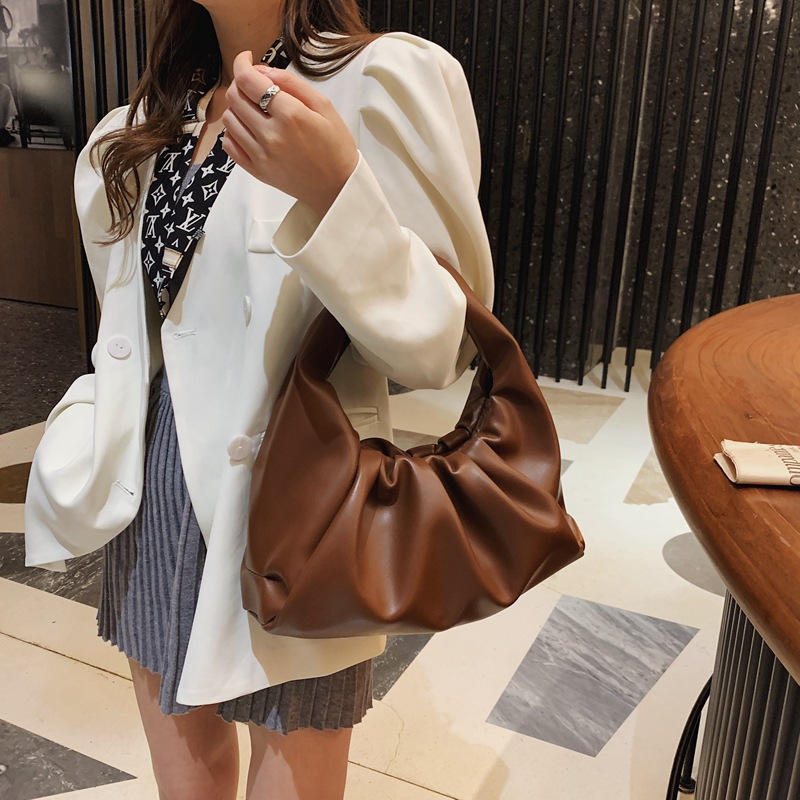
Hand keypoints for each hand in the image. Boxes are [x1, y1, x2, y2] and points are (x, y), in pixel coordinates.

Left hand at [221, 51, 358, 217]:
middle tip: (254, 84)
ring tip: (254, 108)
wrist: (338, 188)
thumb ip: (293, 84)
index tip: (246, 59)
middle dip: (241, 83)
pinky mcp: (257, 171)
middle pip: (235, 97)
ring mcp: (262, 156)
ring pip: (229, 119)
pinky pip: (230, 145)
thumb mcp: (325, 106)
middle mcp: (272, 136)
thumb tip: (263, 71)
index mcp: (291, 116)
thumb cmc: (336, 147)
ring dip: (236, 107)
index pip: (249, 81)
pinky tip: (249, 128)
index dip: (242, 63)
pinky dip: (233, 132)